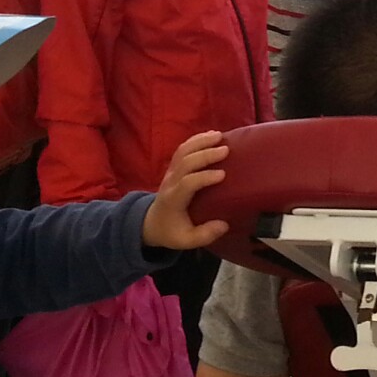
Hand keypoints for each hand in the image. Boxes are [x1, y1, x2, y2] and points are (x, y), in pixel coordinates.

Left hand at [140, 131, 230, 249]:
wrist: (150, 223)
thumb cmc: (171, 231)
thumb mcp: (186, 241)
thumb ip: (205, 235)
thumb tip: (224, 225)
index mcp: (173, 200)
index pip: (187, 183)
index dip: (203, 177)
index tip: (222, 174)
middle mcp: (170, 182)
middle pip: (185, 162)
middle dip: (205, 155)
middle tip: (226, 150)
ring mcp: (170, 172)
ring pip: (182, 151)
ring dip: (200, 141)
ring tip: (219, 136)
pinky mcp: (173, 167)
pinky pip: (182, 149)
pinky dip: (196, 139)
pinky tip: (211, 135)